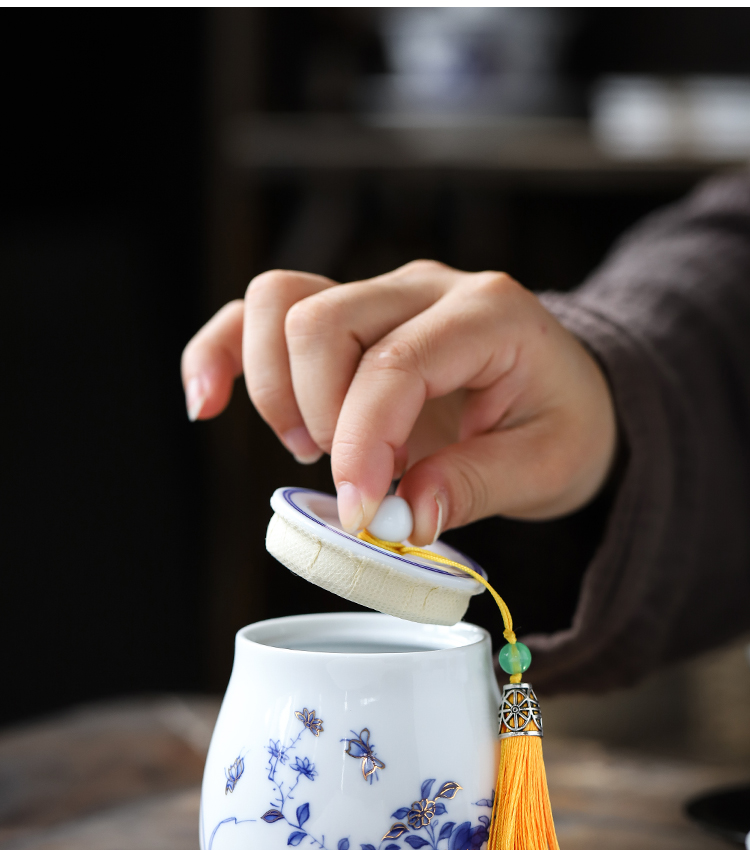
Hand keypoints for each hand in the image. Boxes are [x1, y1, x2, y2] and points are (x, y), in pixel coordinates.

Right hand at [181, 261, 616, 545]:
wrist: (567, 394)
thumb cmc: (562, 422)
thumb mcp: (549, 465)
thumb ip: (477, 486)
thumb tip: (406, 518)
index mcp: (488, 313)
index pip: (397, 363)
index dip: (364, 443)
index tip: (362, 512)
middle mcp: (424, 288)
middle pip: (322, 321)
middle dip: (320, 417)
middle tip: (354, 485)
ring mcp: (379, 296)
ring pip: (281, 304)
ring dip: (276, 389)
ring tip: (311, 449)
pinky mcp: (344, 319)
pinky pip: (260, 315)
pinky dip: (224, 354)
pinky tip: (205, 404)